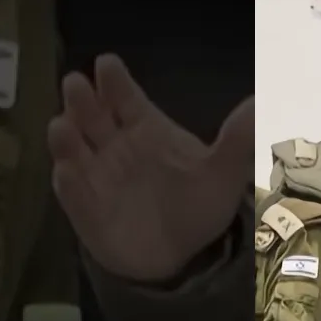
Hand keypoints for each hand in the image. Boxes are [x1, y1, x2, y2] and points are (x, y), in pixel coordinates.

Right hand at [47, 54, 253, 282]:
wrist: (183, 255)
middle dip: (81, 99)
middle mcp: (114, 144)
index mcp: (145, 128)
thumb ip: (237, 140)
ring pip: (73, 148)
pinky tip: (67, 173)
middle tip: (76, 83)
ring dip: (65, 137)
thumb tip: (258, 103)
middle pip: (91, 114)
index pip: (125, 96)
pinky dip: (69, 183)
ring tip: (62, 126)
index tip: (107, 64)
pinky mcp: (85, 206)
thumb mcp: (223, 174)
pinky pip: (73, 193)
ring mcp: (95, 173)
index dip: (115, 81)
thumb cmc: (199, 205)